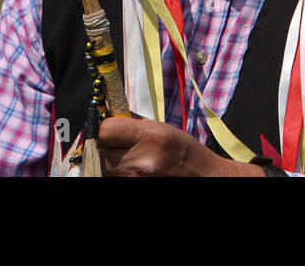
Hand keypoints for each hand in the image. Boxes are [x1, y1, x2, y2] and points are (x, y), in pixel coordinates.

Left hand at [97, 116, 266, 176]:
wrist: (205, 178)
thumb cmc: (185, 151)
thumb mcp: (162, 128)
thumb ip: (133, 123)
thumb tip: (107, 116)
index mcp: (150, 137)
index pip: (105, 130)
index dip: (104, 128)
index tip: (110, 129)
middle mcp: (141, 161)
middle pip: (98, 152)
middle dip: (103, 146)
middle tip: (113, 145)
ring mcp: (137, 180)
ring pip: (103, 169)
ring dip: (108, 162)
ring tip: (125, 158)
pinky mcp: (135, 188)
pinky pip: (115, 178)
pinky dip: (117, 173)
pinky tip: (132, 168)